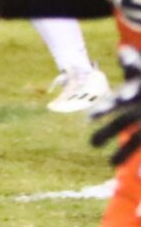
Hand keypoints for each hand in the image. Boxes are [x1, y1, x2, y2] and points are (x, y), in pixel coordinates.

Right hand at [90, 45, 140, 164]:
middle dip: (106, 134)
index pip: (114, 103)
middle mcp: (135, 111)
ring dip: (123, 153)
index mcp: (130, 95)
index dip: (103, 110)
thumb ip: (132, 63)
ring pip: (134, 140)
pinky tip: (138, 176)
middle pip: (119, 125)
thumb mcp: (140, 72)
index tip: (90, 117)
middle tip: (91, 144)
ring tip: (111, 164)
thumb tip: (122, 50)